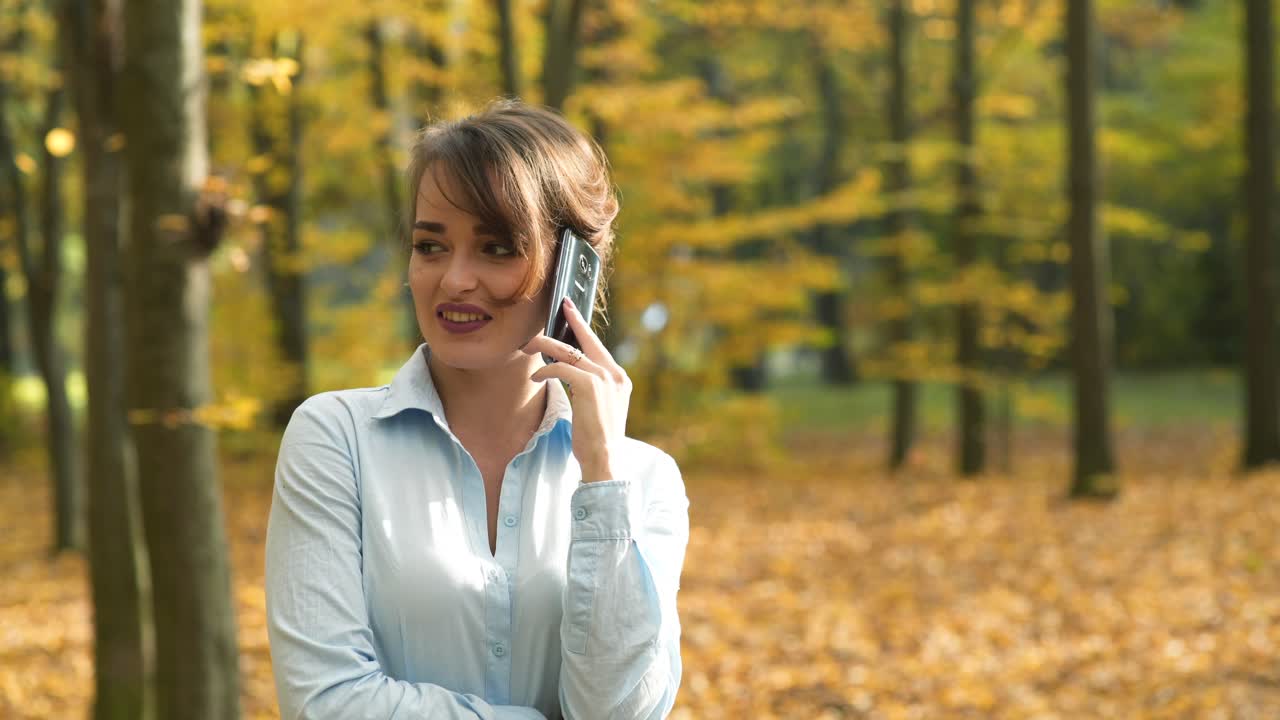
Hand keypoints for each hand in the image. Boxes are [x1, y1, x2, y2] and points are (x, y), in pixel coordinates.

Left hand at [521, 297, 631, 481]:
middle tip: (561, 307)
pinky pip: (561, 369)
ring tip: (530, 346)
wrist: (605, 458)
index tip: (572, 312)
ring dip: (546, 347)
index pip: (599, 347)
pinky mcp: (589, 386)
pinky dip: (546, 371)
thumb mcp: (600, 407)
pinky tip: (537, 377)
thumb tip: (569, 371)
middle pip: (587, 341)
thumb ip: (592, 387)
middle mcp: (614, 375)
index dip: (584, 328)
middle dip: (572, 321)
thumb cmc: (597, 438)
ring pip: (569, 352)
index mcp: (619, 379)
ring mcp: (603, 379)